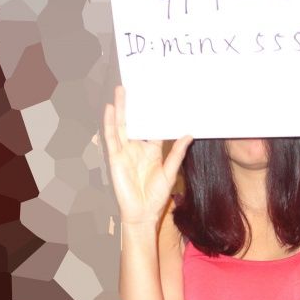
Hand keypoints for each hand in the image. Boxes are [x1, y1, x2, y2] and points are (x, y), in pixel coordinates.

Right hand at [102, 85, 192, 224]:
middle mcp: (138, 148)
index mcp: (152, 151)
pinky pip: (112, 137)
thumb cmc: (156, 196)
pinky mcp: (115, 157)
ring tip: (121, 90)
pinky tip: (110, 108)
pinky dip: (110, 122)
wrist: (142, 213)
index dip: (156, 114)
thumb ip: (177, 153)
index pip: (154, 128)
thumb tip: (189, 134)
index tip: (161, 97)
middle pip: (136, 122)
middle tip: (137, 85)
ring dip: (121, 108)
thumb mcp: (170, 171)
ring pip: (122, 125)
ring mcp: (125, 152)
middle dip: (135, 105)